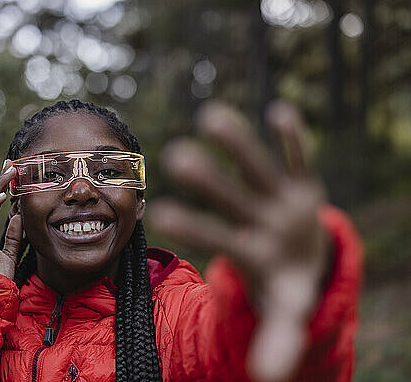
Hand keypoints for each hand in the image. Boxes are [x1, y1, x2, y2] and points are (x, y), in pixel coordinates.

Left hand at [148, 101, 328, 381]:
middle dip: (208, 178)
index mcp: (248, 250)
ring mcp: (278, 198)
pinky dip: (293, 137)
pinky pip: (298, 156)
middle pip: (229, 196)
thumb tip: (265, 377)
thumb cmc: (284, 280)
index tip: (163, 211)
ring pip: (256, 167)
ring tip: (210, 115)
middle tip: (173, 155)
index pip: (216, 237)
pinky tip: (280, 112)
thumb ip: (276, 338)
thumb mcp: (286, 311)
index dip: (195, 225)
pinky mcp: (303, 182)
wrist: (303, 256)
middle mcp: (256, 218)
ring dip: (237, 144)